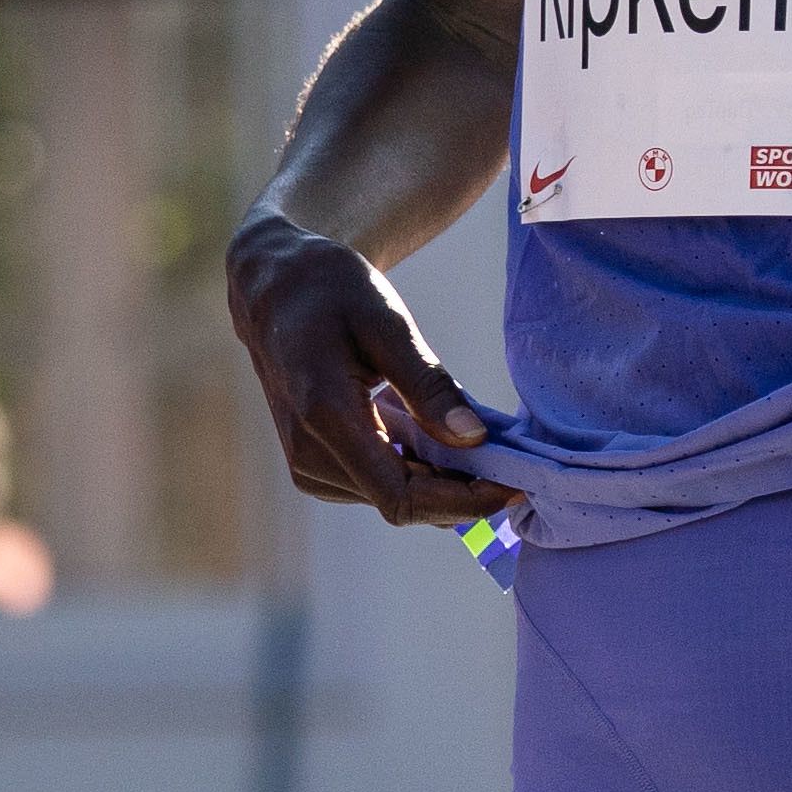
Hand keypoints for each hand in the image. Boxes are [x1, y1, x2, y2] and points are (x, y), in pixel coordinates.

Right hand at [228, 205, 517, 526]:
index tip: (514, 486)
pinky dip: (417, 467)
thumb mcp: (387, 321)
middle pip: (402, 502)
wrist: (277, 288)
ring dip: (441, 478)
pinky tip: (439, 433)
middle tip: (513, 458)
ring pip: (394, 496)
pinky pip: (379, 481)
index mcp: (326, 417)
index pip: (402, 498)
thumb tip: (475, 440)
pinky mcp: (316, 464)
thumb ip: (428, 384)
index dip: (462, 503)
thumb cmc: (331, 291)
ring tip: (476, 435)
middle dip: (461, 489)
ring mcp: (308, 465)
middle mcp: (310, 455)